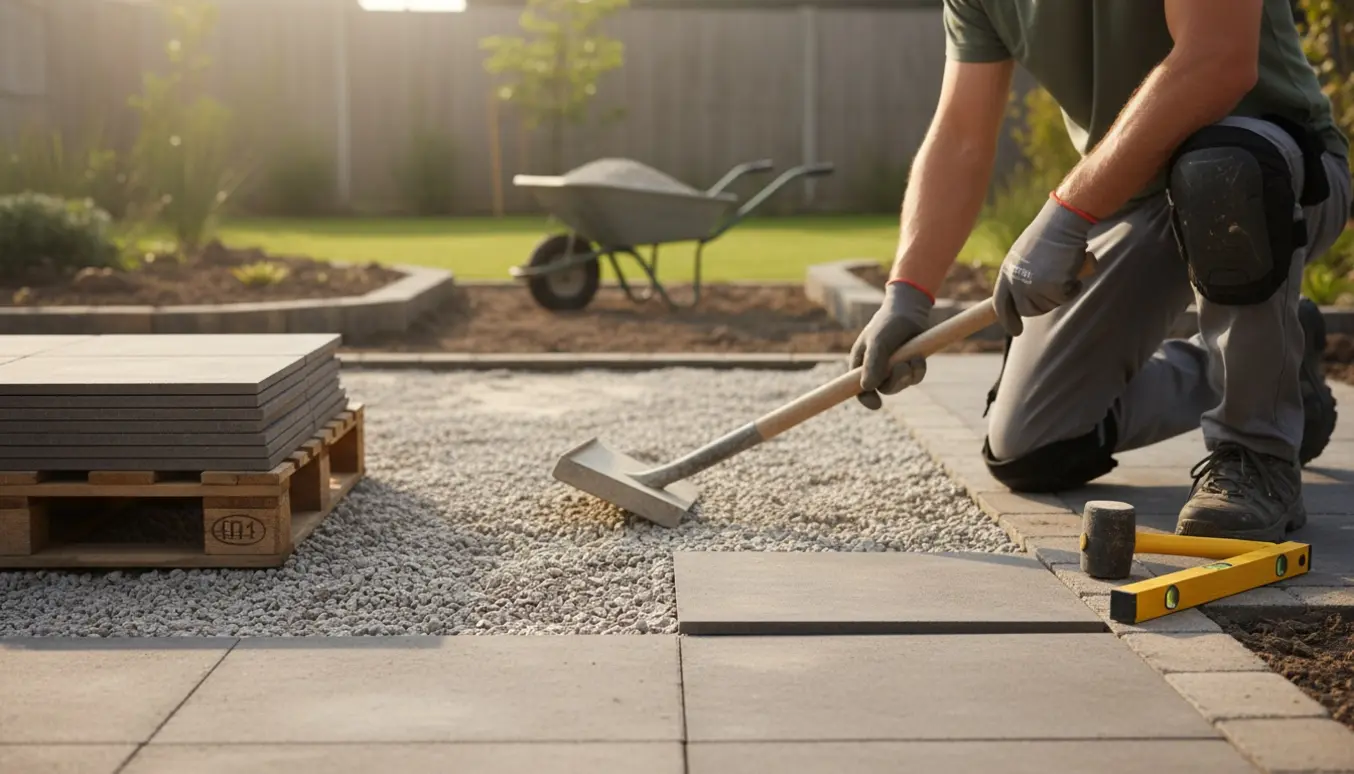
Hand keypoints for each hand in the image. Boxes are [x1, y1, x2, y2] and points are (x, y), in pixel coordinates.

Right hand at [850, 280, 933, 409]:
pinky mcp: (910, 365)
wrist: (910, 309)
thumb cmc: (887, 323)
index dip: (866, 399)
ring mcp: (894, 369)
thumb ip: (873, 364)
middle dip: (895, 381)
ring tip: (912, 357)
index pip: (860, 389)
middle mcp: (877, 369)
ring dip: (908, 374)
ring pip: (901, 384)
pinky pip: (915, 378)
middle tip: (901, 366)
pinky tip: (918, 356)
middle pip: (884, 389)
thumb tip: (867, 387)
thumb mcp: (878, 342)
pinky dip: (918, 369)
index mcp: (861, 364)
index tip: (876, 404)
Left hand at [992, 193, 1095, 335]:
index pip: (1001, 304)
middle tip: (1055, 287)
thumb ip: (1021, 276)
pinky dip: (1074, 286)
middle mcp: (1017, 282)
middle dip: (1042, 305)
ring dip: (1060, 292)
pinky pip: (1066, 296)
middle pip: (1028, 310)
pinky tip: (1073, 268)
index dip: (1008, 319)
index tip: (1015, 331)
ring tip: (1062, 267)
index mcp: (1007, 273)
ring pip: (1049, 305)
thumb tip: (1023, 301)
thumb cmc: (1048, 235)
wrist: (1062, 222)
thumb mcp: (1025, 256)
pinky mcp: (1054, 287)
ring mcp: (1034, 286)